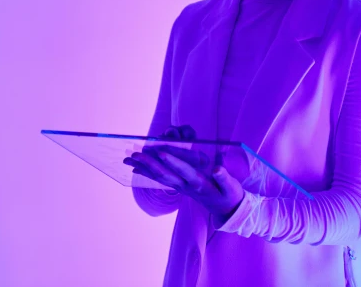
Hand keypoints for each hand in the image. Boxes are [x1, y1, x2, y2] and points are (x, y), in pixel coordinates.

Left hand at [124, 125, 245, 221]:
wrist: (225, 209)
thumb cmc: (229, 195)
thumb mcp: (231, 187)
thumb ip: (224, 178)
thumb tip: (217, 168)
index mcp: (200, 183)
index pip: (185, 171)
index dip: (174, 161)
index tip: (162, 151)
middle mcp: (186, 186)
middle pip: (165, 174)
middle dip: (149, 163)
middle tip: (135, 154)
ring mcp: (180, 187)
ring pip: (159, 177)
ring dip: (143, 167)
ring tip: (128, 159)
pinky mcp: (178, 186)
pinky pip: (160, 179)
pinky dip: (147, 173)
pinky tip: (136, 168)